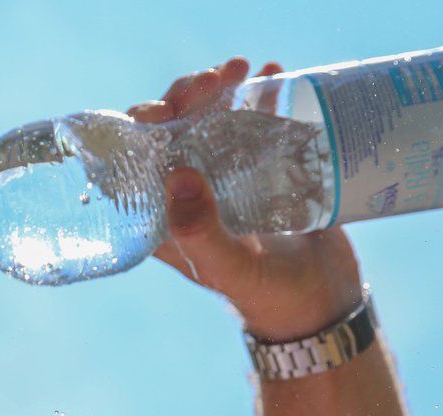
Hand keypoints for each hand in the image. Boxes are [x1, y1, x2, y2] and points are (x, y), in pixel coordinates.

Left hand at [128, 58, 363, 341]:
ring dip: (221, 90)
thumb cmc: (265, 296)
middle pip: (172, 132)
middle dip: (184, 98)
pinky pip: (254, 124)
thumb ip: (199, 232)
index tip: (161, 108)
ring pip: (210, 122)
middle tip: (212, 80)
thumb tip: (177, 176)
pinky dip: (261, 96)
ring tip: (245, 70)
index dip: (139, 128)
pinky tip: (276, 76)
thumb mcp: (228, 268)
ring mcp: (226, 179)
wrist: (322, 302)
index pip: (134, 162)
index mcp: (163, 217)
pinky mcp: (264, 170)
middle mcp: (188, 195)